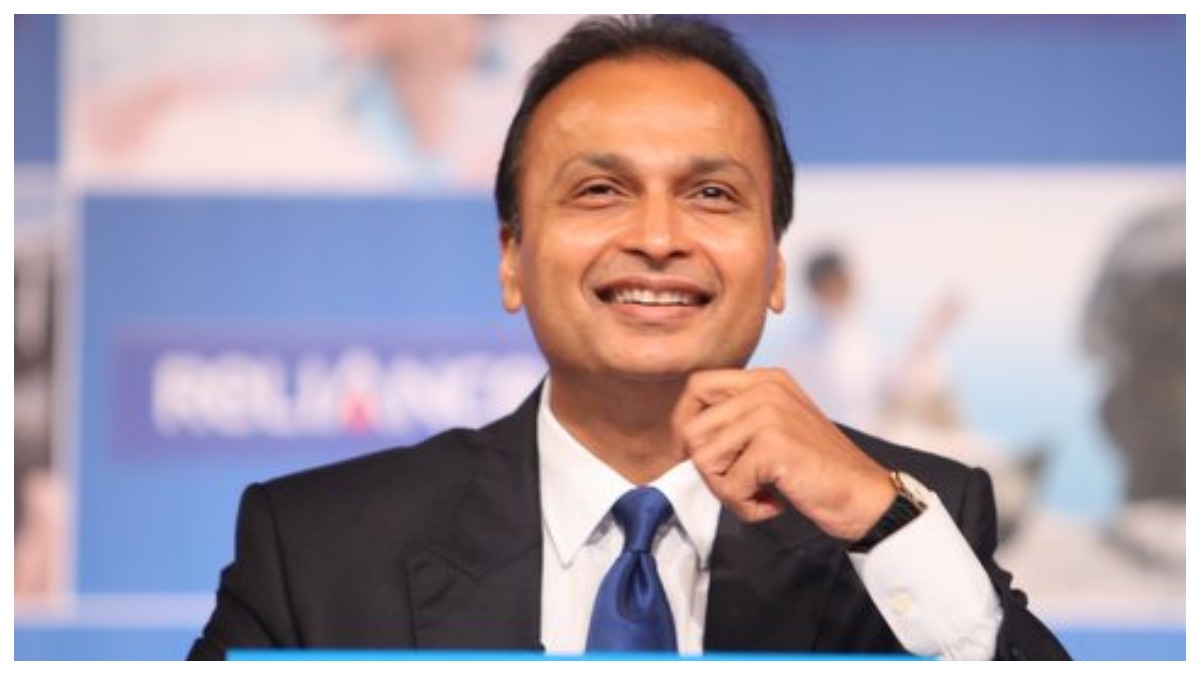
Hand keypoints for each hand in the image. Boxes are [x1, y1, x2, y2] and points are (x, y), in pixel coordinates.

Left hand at [673, 368, 893, 540]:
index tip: (701, 455)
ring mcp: (770, 414)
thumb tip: (685, 438)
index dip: (686, 424)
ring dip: (727, 491)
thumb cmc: (817, 471)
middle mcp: (766, 388)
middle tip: (742, 485)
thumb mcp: (776, 429)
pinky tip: (774, 504)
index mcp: (766, 379)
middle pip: (693, 429)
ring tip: (760, 495)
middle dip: (709, 469)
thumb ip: (738, 421)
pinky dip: (745, 506)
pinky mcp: (773, 445)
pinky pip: (728, 485)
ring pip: (704, 459)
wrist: (866, 496)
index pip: (697, 386)